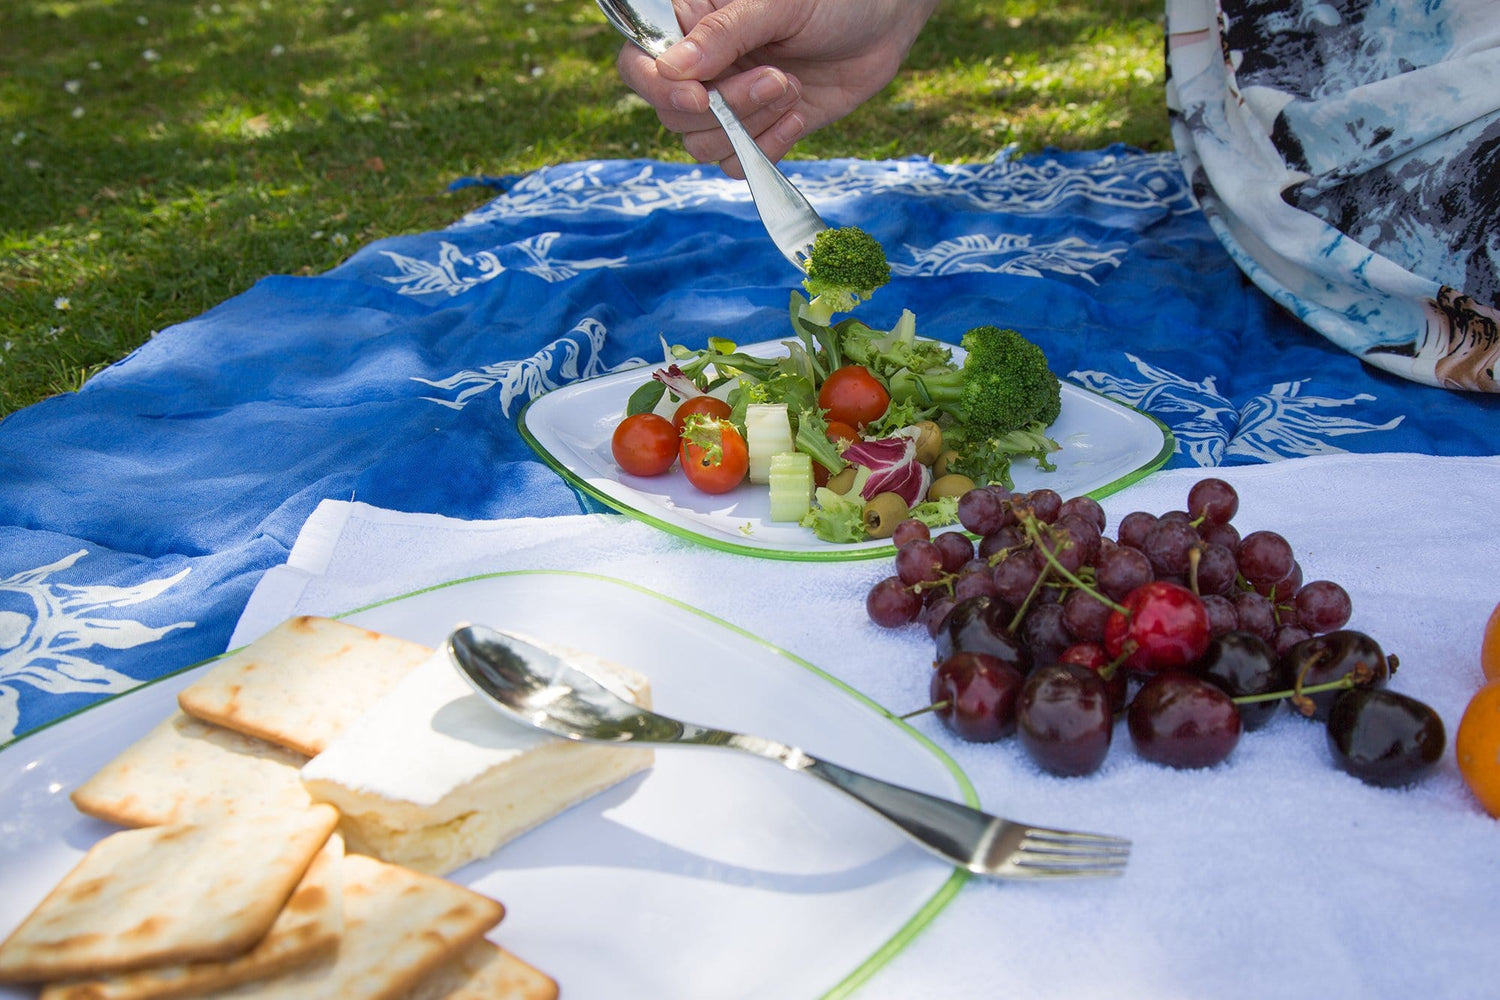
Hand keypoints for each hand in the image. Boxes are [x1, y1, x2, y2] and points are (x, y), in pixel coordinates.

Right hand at [617, 0, 940, 177]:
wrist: (886, 21)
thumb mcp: (778, 3)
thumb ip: (724, 33)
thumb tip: (672, 68)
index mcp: (690, 21)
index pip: (639, 64)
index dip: (658, 87)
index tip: (701, 96)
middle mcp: (701, 66)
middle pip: (672, 114)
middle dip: (726, 107)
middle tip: (776, 78)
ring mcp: (728, 101)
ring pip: (702, 144)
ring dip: (749, 126)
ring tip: (792, 88)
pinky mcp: (758, 129)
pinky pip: (737, 163)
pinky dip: (766, 148)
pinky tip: (798, 115)